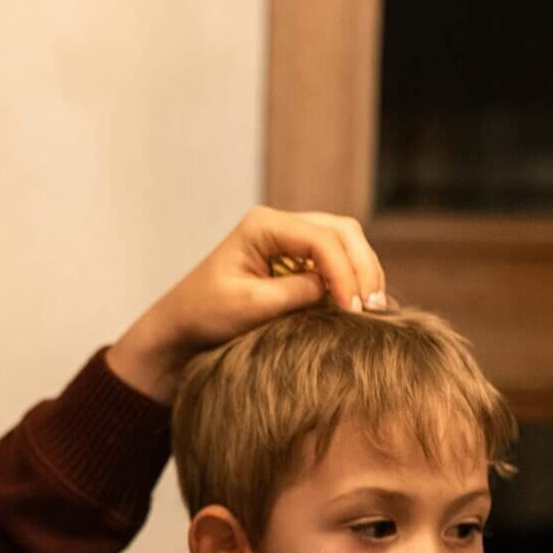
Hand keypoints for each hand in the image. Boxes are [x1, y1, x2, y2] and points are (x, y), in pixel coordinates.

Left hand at [106, 208, 389, 400]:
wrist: (181, 328)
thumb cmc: (205, 315)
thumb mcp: (250, 306)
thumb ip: (296, 293)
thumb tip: (338, 289)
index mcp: (262, 225)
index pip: (320, 239)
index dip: (344, 272)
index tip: (352, 310)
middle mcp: (279, 224)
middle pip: (342, 232)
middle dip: (362, 267)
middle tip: (371, 309)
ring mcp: (289, 240)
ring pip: (345, 243)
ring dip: (362, 272)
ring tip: (372, 310)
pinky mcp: (295, 260)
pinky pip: (336, 261)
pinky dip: (352, 279)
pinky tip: (360, 307)